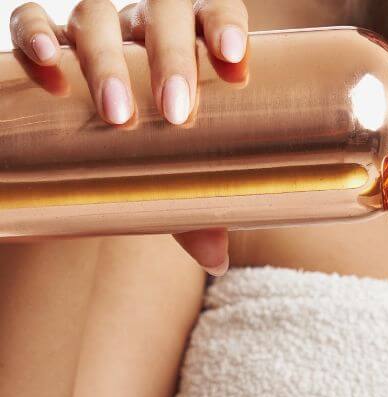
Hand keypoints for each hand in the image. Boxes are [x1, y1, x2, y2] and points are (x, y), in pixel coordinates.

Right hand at [9, 0, 249, 274]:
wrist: (87, 132)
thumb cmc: (146, 145)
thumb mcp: (171, 171)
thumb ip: (193, 206)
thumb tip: (218, 259)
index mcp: (190, 40)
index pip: (215, 10)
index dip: (226, 25)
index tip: (235, 64)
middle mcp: (143, 24)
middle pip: (162, 14)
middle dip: (172, 57)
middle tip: (177, 113)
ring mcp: (94, 27)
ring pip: (98, 15)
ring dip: (108, 60)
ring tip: (117, 114)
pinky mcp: (41, 37)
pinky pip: (31, 17)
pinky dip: (36, 35)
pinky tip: (48, 65)